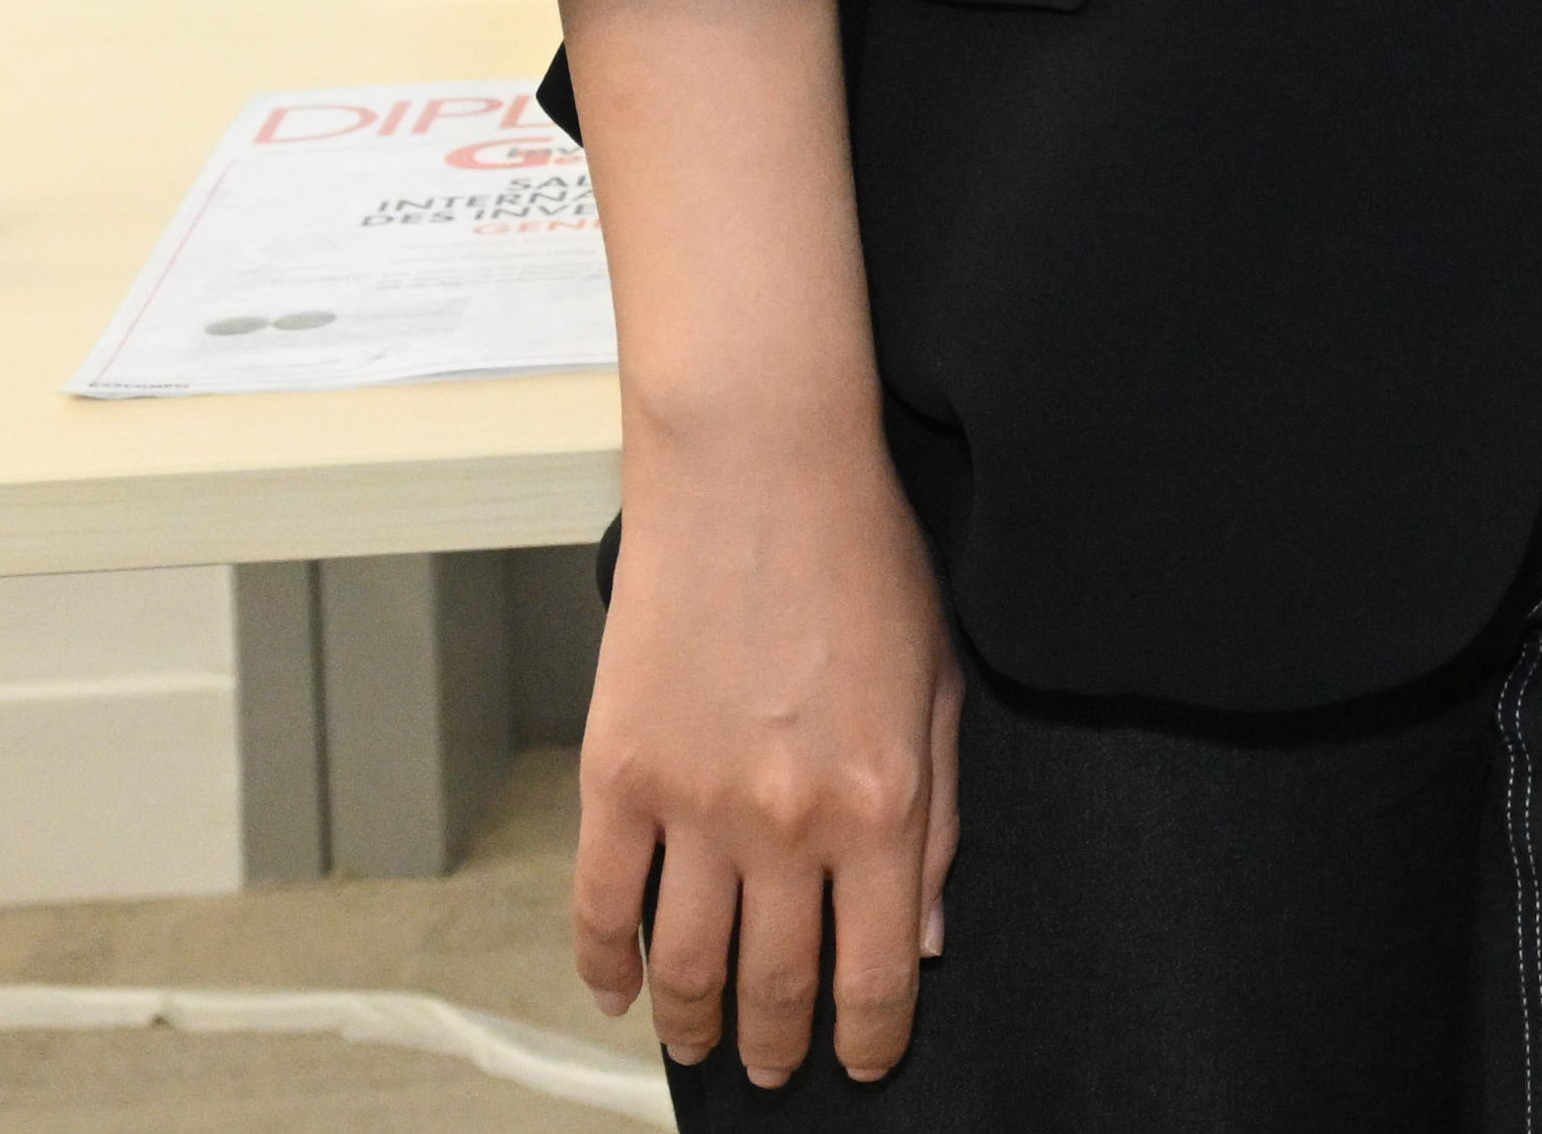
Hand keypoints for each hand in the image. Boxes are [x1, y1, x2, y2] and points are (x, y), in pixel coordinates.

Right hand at [573, 402, 958, 1083]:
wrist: (759, 472)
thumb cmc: (862, 560)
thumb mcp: (940, 688)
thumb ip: (941, 820)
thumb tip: (922, 935)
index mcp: (882, 802)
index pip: (876, 968)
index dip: (871, 1035)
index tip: (866, 1062)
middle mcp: (786, 820)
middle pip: (777, 979)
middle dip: (783, 1043)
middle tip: (783, 1069)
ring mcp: (692, 802)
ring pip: (684, 962)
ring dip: (695, 1022)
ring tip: (706, 1045)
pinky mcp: (617, 776)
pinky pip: (600, 903)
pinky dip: (603, 965)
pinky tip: (618, 994)